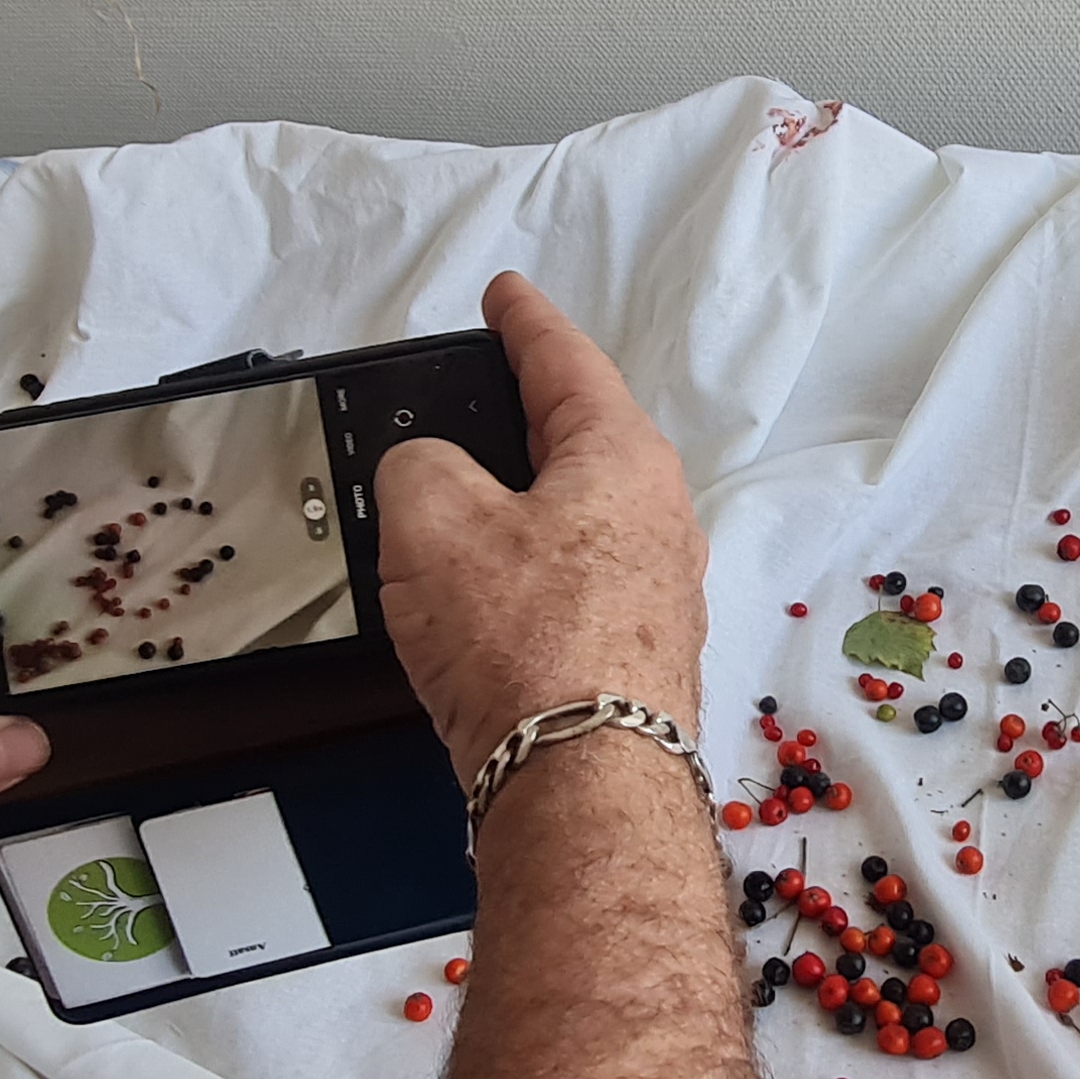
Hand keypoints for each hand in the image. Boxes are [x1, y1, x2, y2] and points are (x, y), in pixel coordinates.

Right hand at [374, 274, 709, 771]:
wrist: (580, 783)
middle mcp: (659, 518)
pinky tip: (485, 603)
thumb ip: (419, 466)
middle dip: (526, 418)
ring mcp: (656, 593)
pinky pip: (571, 589)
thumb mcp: (432, 518)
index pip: (568, 361)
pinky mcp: (634, 658)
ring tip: (460, 509)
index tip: (505, 295)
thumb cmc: (521, 642)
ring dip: (520, 509)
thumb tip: (429, 475)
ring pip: (578, 521)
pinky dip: (525, 579)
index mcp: (623, 457)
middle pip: (582, 442)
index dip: (524, 322)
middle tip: (477, 395)